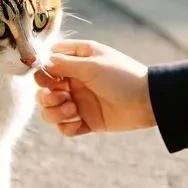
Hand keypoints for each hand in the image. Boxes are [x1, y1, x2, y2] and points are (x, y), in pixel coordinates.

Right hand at [34, 39, 154, 136]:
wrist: (147, 102)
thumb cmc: (121, 76)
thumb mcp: (92, 65)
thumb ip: (64, 64)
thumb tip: (40, 62)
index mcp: (79, 60)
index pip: (50, 61)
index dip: (42, 69)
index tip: (46, 77)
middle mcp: (76, 80)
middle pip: (44, 88)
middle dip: (46, 95)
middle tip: (61, 96)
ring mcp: (80, 101)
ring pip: (50, 109)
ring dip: (54, 112)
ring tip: (73, 110)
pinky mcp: (86, 120)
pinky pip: (64, 127)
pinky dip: (66, 126)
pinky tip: (78, 121)